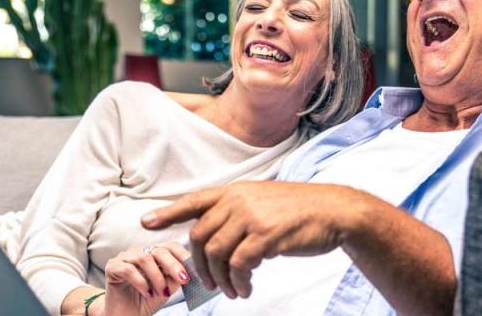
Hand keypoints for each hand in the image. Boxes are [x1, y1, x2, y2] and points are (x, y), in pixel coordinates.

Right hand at [100, 244, 191, 315]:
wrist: (126, 315)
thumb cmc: (147, 300)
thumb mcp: (167, 288)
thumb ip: (176, 277)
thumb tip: (192, 269)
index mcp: (153, 253)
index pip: (170, 246)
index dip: (182, 255)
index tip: (193, 269)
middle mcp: (139, 252)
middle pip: (158, 250)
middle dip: (173, 265)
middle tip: (183, 279)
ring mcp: (124, 257)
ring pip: (144, 258)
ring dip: (157, 277)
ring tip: (162, 293)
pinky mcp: (112, 267)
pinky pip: (128, 269)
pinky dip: (141, 282)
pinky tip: (147, 294)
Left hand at [140, 181, 363, 299]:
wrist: (334, 211)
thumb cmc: (300, 211)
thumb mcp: (263, 201)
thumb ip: (238, 213)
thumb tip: (215, 240)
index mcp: (236, 191)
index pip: (195, 201)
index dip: (169, 212)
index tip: (147, 223)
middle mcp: (239, 200)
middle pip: (200, 236)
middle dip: (199, 264)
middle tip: (209, 284)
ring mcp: (251, 216)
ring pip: (216, 254)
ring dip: (220, 279)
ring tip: (232, 291)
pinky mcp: (266, 235)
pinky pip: (238, 265)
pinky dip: (238, 282)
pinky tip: (246, 288)